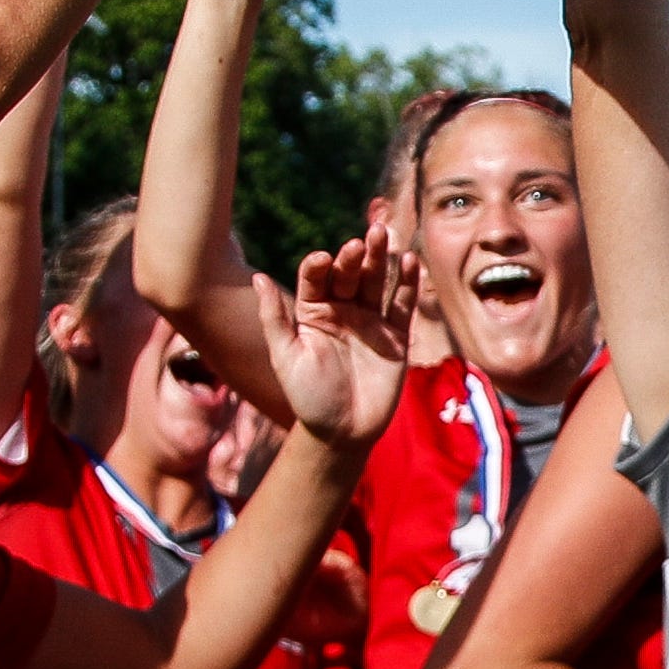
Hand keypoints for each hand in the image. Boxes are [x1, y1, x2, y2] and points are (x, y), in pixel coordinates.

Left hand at [255, 223, 417, 450]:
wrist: (343, 433)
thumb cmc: (308, 397)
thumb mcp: (286, 358)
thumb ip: (274, 318)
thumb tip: (257, 277)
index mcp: (313, 313)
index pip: (315, 279)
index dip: (318, 267)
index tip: (322, 260)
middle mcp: (342, 311)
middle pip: (349, 275)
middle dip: (354, 257)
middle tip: (359, 242)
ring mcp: (371, 321)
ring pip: (376, 282)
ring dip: (381, 259)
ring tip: (383, 235)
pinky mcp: (396, 336)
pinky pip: (402, 305)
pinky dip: (408, 284)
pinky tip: (410, 262)